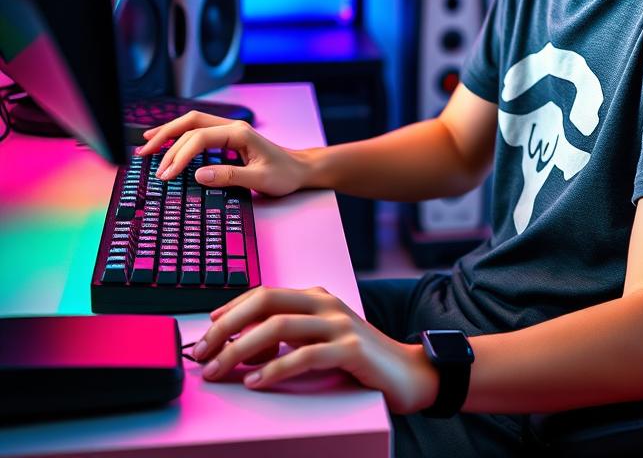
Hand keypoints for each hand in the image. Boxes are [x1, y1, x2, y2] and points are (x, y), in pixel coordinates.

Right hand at [134, 111, 308, 196]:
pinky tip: (167, 142)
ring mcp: (230, 130)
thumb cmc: (284, 174)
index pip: (200, 137)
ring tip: (146, 145)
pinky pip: (198, 131)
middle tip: (145, 155)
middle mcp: (232, 127)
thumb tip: (199, 174)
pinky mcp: (227, 138)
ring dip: (169, 133)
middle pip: (191, 123)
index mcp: (239, 133)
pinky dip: (180, 136)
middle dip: (166, 137)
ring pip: (193, 124)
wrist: (300, 168)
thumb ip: (230, 176)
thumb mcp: (260, 179)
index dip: (179, 155)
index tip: (166, 174)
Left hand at [193, 286, 439, 413]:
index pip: (264, 294)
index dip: (230, 310)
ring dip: (240, 350)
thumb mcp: (320, 338)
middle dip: (227, 327)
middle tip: (202, 352)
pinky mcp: (350, 349)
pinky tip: (255, 381)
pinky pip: (304, 356)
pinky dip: (274, 368)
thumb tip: (240, 345)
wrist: (407, 372)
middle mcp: (326, 304)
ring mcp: (339, 324)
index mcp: (316, 296)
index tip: (205, 331)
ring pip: (278, 328)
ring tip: (219, 370)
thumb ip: (289, 335)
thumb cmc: (359, 358)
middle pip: (265, 303)